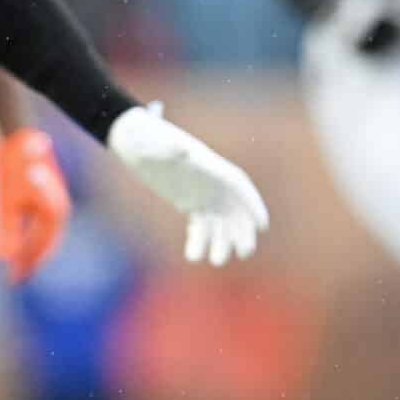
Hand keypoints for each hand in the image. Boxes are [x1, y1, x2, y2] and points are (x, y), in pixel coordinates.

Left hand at [0, 127, 71, 281]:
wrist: (20, 133)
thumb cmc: (14, 165)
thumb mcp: (7, 200)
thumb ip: (6, 230)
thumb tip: (3, 258)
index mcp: (54, 212)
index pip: (41, 247)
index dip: (27, 265)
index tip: (15, 280)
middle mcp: (59, 207)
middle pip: (45, 242)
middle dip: (31, 260)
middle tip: (17, 279)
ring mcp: (54, 199)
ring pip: (44, 232)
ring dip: (31, 248)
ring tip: (18, 263)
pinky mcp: (46, 192)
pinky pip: (40, 220)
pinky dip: (30, 232)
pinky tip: (20, 237)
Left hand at [107, 103, 269, 265]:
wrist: (137, 142)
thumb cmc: (148, 139)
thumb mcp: (156, 142)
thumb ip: (170, 148)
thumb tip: (181, 151)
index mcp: (210, 165)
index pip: (239, 185)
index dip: (253, 205)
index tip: (262, 225)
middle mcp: (211, 181)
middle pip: (234, 207)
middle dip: (242, 230)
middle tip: (244, 252)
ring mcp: (202, 192)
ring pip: (218, 221)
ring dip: (220, 240)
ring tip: (215, 260)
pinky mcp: (190, 202)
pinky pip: (201, 224)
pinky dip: (199, 238)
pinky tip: (192, 252)